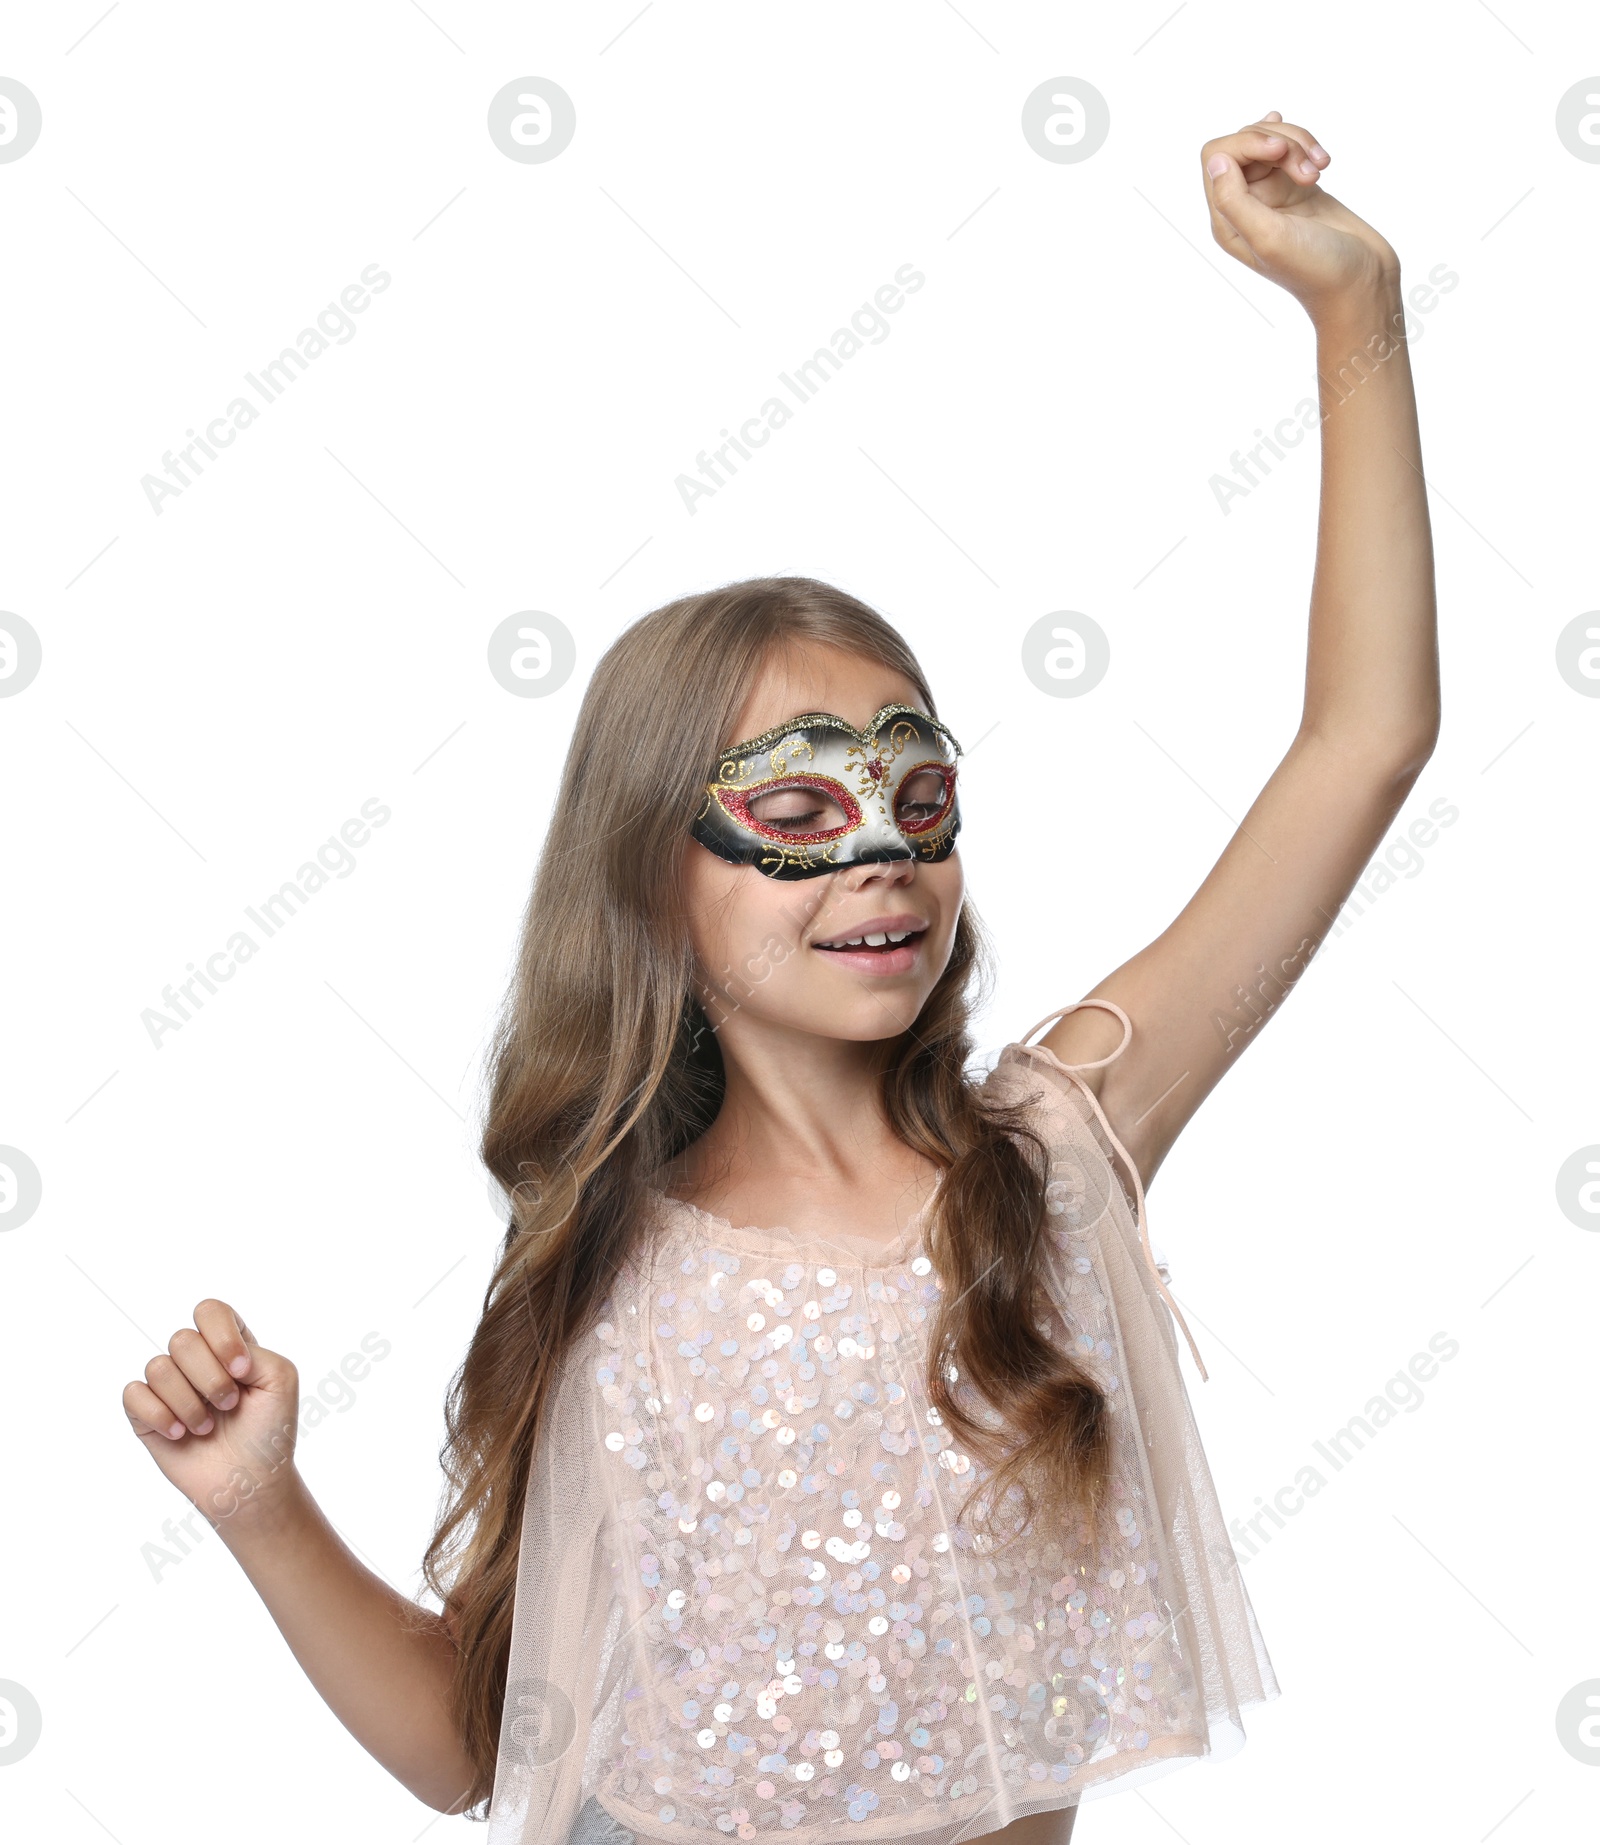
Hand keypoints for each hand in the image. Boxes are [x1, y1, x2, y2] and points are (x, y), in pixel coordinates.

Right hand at [123, 1298, 301, 1527]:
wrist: (250, 1482)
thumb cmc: (270, 1430)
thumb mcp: (281, 1380)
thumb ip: (255, 1351)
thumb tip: (215, 1350)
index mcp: (229, 1345)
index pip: (210, 1312)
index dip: (222, 1337)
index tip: (241, 1371)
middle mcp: (196, 1360)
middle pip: (182, 1339)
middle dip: (210, 1379)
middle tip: (229, 1405)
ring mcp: (169, 1386)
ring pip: (158, 1368)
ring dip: (189, 1403)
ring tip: (207, 1427)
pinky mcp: (145, 1413)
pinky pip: (133, 1394)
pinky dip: (160, 1416)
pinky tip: (180, 1434)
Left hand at [1201, 112, 1399, 319]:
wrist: (1359, 282)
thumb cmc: (1315, 269)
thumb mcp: (1269, 237)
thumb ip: (1234, 200)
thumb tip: (1216, 160)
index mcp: (1227, 221)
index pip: (1217, 156)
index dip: (1248, 143)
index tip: (1281, 153)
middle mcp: (1244, 205)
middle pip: (1245, 142)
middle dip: (1280, 144)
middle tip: (1309, 174)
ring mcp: (1271, 195)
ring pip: (1271, 141)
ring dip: (1299, 145)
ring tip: (1320, 171)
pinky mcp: (1296, 187)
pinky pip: (1291, 149)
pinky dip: (1309, 148)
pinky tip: (1324, 164)